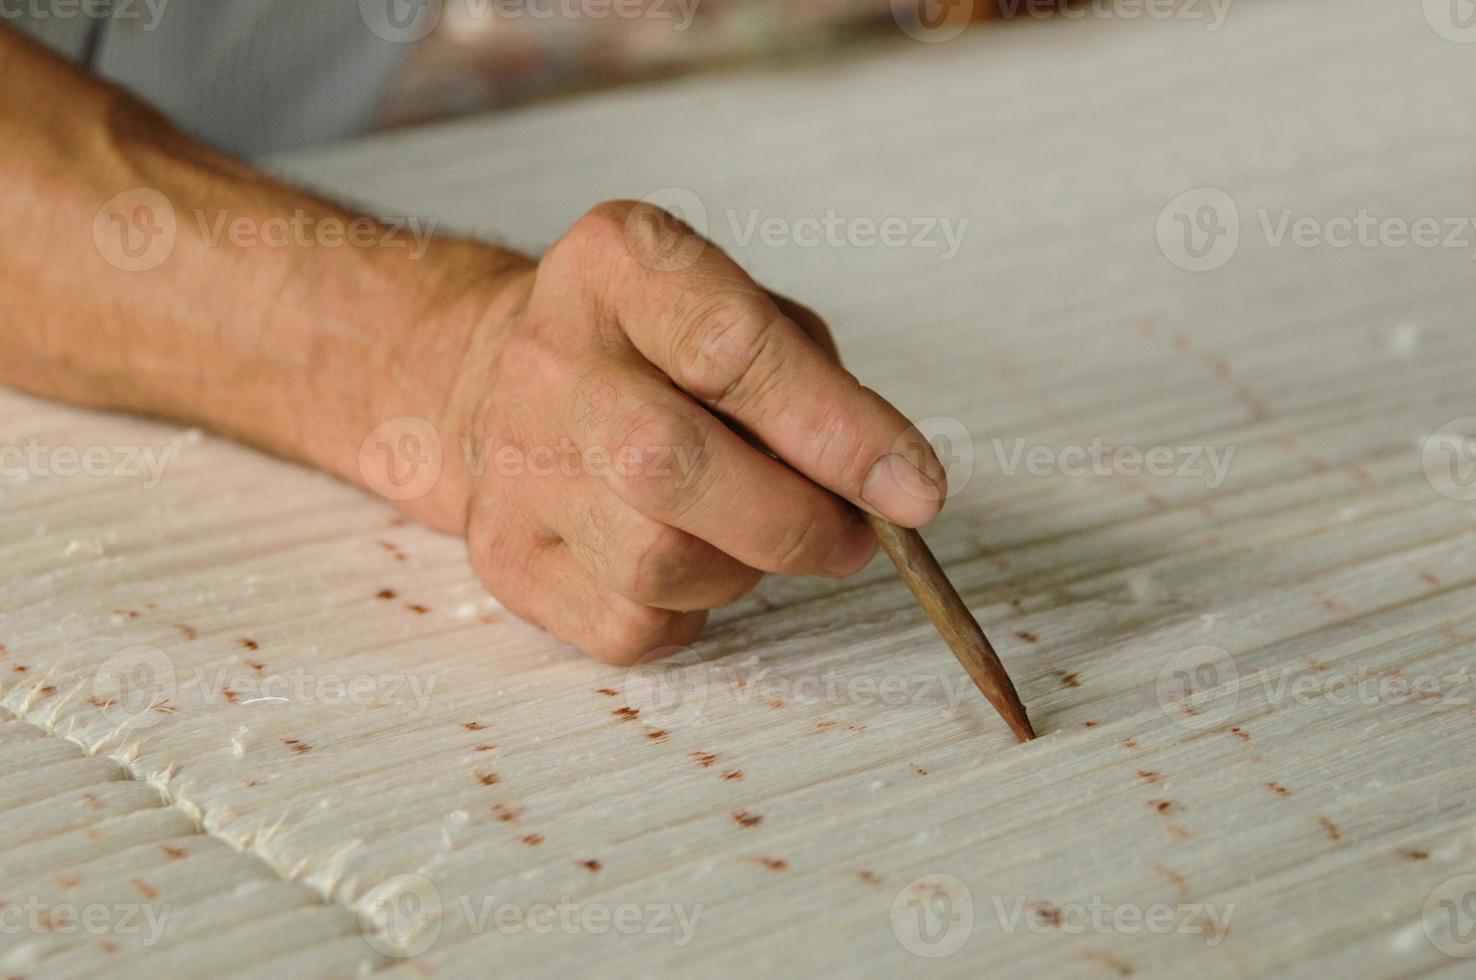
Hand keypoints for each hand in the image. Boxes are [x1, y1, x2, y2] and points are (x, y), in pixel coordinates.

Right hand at [428, 201, 948, 662]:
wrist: (502, 380)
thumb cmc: (656, 346)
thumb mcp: (741, 306)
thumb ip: (815, 381)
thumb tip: (889, 487)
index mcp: (616, 265)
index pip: (730, 346)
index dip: (838, 431)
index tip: (914, 488)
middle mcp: (547, 359)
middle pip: (670, 464)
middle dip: (792, 519)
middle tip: (851, 537)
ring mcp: (513, 465)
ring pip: (656, 561)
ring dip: (745, 568)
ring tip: (757, 532)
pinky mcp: (506, 559)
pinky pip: (632, 625)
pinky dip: (693, 610)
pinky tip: (690, 560)